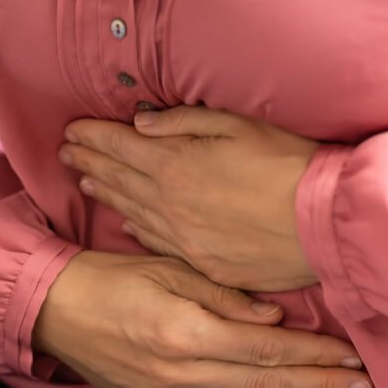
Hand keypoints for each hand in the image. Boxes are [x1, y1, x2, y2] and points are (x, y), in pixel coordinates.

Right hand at [33, 250, 373, 387]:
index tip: (352, 357)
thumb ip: (224, 295)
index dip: (314, 355)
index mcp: (188, 333)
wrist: (53, 313)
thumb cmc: (111, 279)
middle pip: (266, 383)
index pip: (267, 348)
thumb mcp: (168, 269)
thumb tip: (275, 317)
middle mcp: (183, 374)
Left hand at [59, 106, 319, 291]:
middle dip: (90, 162)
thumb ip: (184, 124)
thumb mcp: (237, 126)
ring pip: (134, 213)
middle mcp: (170, 205)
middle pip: (119, 180)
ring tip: (85, 181)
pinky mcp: (205, 264)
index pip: (120, 147)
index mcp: (175, 165)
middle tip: (65, 153)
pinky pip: (160, 245)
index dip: (93, 137)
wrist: (322, 223)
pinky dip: (138, 230)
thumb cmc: (287, 166)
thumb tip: (141, 123)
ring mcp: (185, 239)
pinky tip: (127, 224)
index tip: (71, 129)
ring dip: (106, 195)